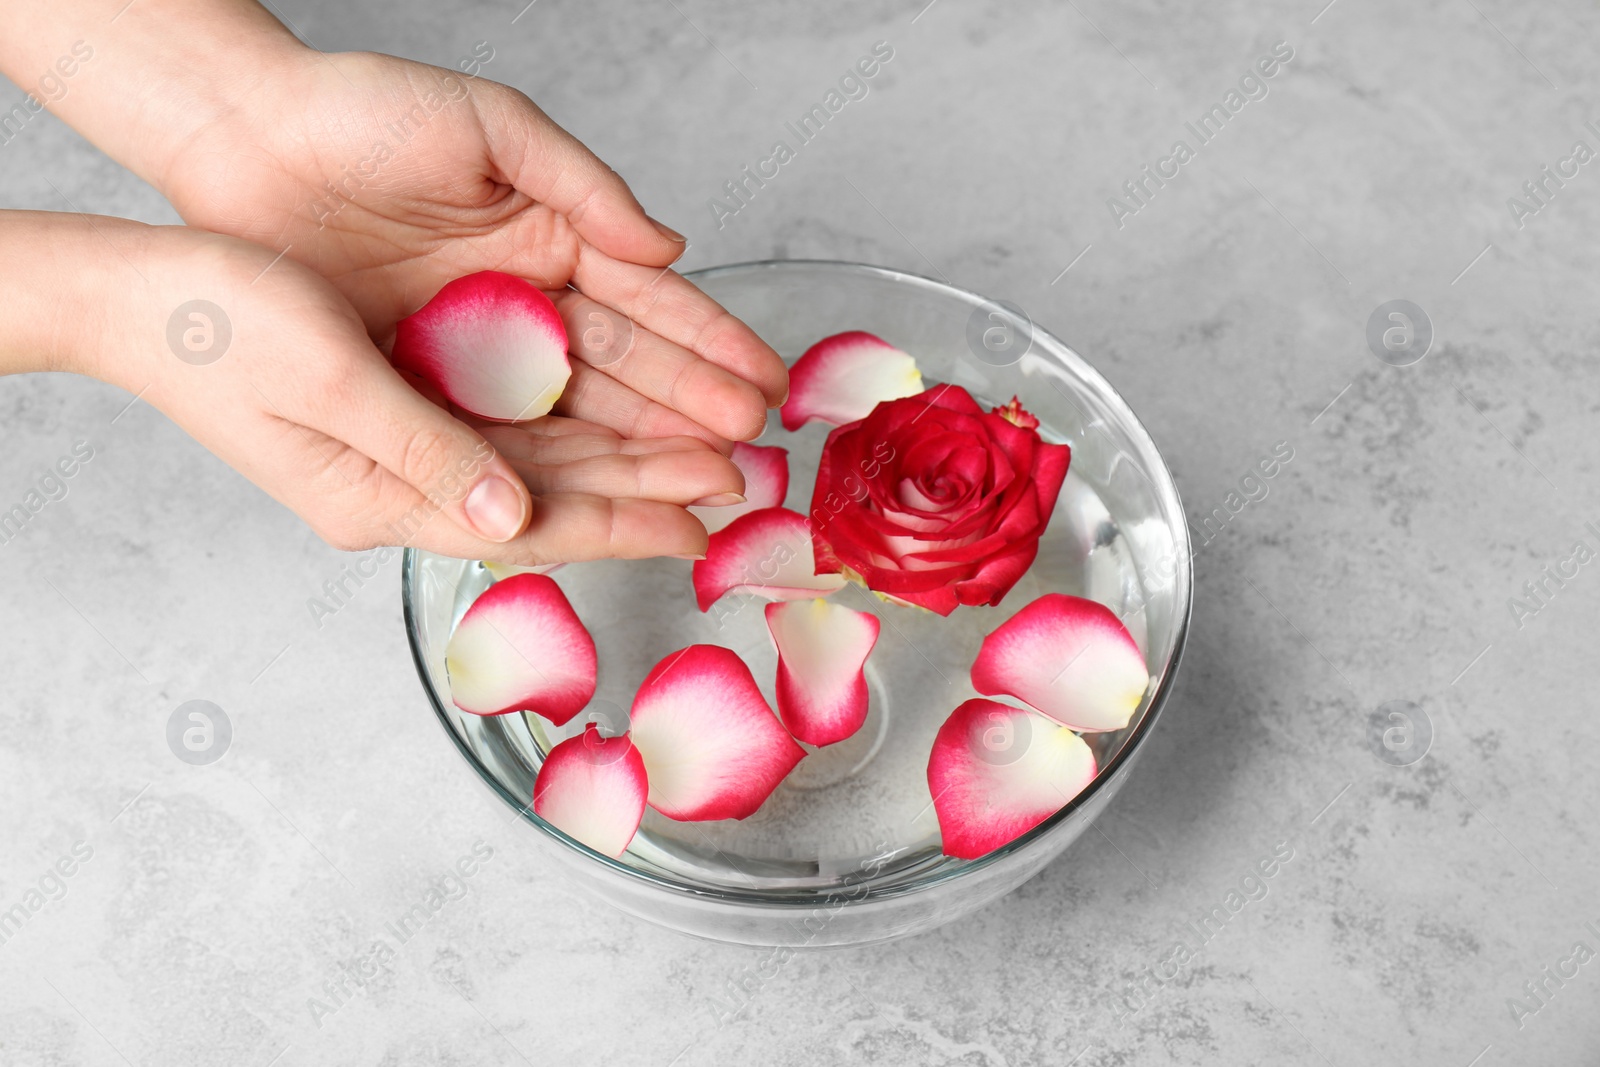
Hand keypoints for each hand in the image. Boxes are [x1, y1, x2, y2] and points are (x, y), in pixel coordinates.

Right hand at [90, 221, 738, 562]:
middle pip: (555, 500)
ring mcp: (411, 451)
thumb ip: (423, 453)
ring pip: (546, 462)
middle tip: (735, 484)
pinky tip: (626, 416)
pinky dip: (577, 420)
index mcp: (386, 499)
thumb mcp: (324, 385)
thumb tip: (511, 517)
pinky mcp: (410, 407)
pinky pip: (514, 423)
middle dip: (647, 491)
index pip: (534, 528)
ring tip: (706, 453)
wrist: (140, 296)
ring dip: (627, 456)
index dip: (622, 526)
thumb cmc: (213, 330)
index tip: (698, 529)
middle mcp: (411, 485)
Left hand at [157, 47, 785, 449]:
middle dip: (688, 415)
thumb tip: (670, 248)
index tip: (763, 386)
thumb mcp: (488, 126)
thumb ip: (583, 185)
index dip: (708, 346)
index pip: (648, 304)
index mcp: (551, 240)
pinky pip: (496, 438)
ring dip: (638, 452)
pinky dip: (550, 469)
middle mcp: (523, 306)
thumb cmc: (360, 113)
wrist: (242, 139)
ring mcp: (474, 354)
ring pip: (571, 415)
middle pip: (622, 373)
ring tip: (700, 483)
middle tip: (745, 458)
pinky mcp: (420, 390)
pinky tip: (608, 492)